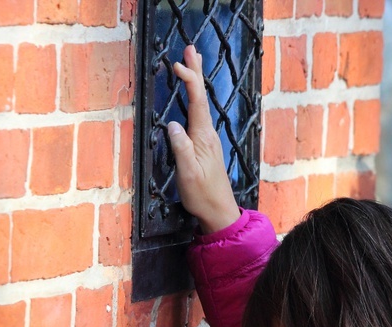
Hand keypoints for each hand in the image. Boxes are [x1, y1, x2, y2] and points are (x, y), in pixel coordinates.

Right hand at [168, 45, 240, 233]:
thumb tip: (172, 124)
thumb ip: (181, 148)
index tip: (176, 65)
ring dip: (195, 83)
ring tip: (190, 65)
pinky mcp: (205, 146)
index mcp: (203, 137)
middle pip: (202, 97)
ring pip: (201, 104)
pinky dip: (194, 99)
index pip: (197, 102)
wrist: (219, 211)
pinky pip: (199, 115)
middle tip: (190, 49)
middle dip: (196, 72)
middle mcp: (207, 134)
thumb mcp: (188, 173)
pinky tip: (192, 100)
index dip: (188, 80)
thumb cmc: (202, 194)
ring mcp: (207, 139)